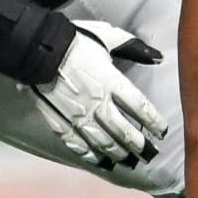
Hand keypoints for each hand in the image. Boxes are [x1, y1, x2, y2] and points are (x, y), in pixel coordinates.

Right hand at [31, 20, 165, 166]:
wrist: (36, 47)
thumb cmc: (74, 40)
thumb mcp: (108, 36)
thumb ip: (134, 48)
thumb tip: (158, 57)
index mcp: (112, 82)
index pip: (140, 108)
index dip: (153, 122)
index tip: (160, 132)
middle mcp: (98, 103)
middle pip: (123, 131)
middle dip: (139, 146)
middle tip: (149, 155)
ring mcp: (77, 114)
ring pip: (102, 141)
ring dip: (116, 153)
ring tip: (126, 161)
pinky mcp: (58, 119)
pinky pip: (75, 142)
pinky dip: (88, 154)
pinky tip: (97, 160)